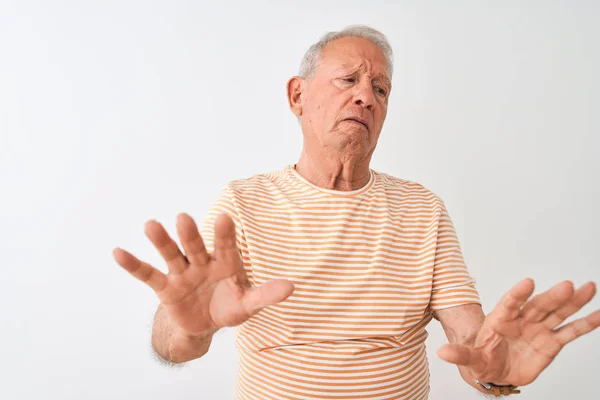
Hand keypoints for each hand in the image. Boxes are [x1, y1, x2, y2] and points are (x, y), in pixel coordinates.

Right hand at [113, 213, 294, 335]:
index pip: (226, 245)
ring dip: (161, 241)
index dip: (224, 233)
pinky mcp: (165, 288)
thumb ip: (266, 294)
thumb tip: (292, 287)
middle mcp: (202, 262)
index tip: (225, 217)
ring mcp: (182, 273)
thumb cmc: (229, 306)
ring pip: (171, 254)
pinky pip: (147, 275)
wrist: (205, 323)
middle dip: (191, 234)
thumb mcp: (248, 304)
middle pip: (195, 246)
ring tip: (150, 224)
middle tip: (184, 218)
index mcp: (225, 262)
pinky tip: (118, 252)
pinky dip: (133, 265)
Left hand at [437, 278, 599, 385]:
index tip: (528, 282)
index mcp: (500, 319)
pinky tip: (598, 314)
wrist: (496, 369)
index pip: (509, 303)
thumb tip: (442, 353)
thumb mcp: (470, 359)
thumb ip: (460, 355)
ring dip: (573, 302)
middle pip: (539, 305)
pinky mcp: (552, 342)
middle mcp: (522, 320)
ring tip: (588, 287)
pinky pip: (570, 332)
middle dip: (552, 296)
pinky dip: (585, 324)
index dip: (518, 294)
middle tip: (567, 284)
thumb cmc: (482, 358)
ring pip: (558, 313)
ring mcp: (538, 329)